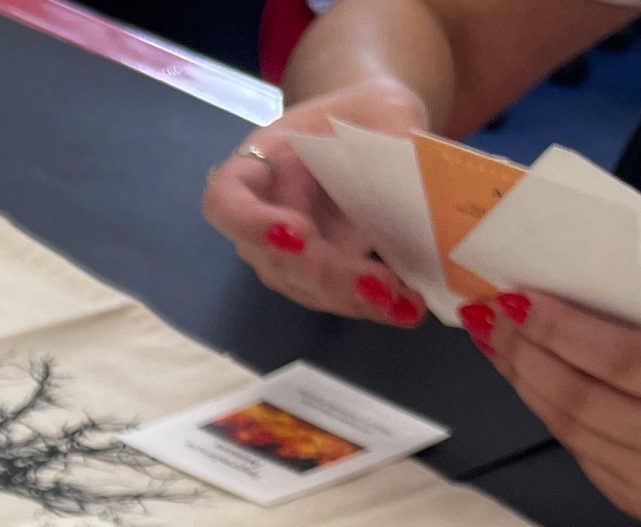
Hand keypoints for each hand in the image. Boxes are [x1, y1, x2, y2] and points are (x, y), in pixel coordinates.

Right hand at [202, 78, 431, 325]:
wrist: (373, 132)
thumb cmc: (362, 113)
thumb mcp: (383, 107)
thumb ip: (392, 136)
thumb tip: (414, 179)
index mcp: (259, 165)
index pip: (227, 202)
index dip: (252, 224)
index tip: (298, 234)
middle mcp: (262, 218)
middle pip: (273, 259)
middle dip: (325, 274)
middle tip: (376, 284)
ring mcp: (286, 254)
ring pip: (306, 287)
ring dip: (352, 299)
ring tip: (404, 302)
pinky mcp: (320, 275)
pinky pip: (336, 295)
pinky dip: (372, 303)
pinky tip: (408, 305)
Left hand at [471, 291, 640, 523]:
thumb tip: (567, 291)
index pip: (619, 359)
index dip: (558, 329)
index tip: (514, 297)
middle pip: (582, 401)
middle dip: (526, 357)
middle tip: (491, 318)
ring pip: (573, 433)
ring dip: (528, 386)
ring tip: (500, 346)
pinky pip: (586, 457)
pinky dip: (556, 418)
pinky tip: (536, 385)